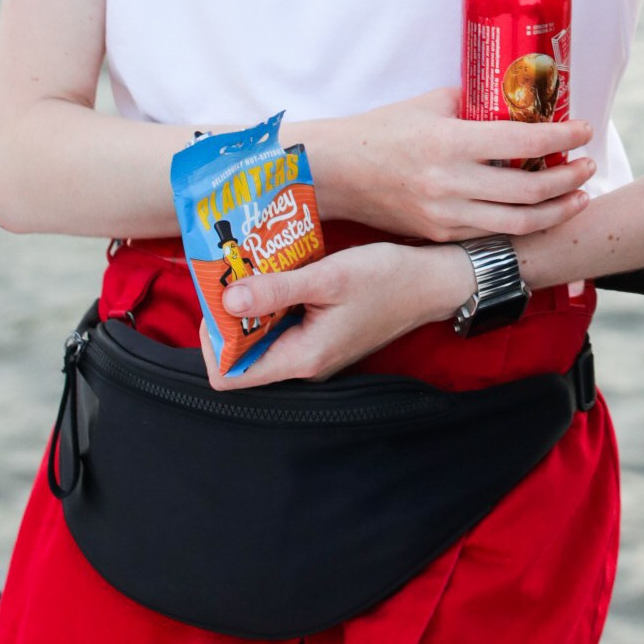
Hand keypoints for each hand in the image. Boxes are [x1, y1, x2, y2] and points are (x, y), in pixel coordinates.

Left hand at [208, 238, 472, 387]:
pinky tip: (277, 272)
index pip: (229, 375)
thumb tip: (227, 300)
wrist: (430, 283)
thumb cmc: (386, 279)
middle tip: (231, 274)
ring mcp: (311, 353)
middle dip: (229, 316)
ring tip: (252, 268)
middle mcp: (303, 365)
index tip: (219, 300)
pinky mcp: (319, 337)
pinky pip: (279, 327)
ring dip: (250, 306)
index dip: (213, 341)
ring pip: (259, 338)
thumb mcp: (329, 277)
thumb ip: (277, 290)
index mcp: (302, 359)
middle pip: (240, 355)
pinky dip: (271, 302)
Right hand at [299, 87, 596, 242]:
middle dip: (569, 180)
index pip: (522, 141)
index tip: (584, 129)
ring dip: (556, 211)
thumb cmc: (381, 131)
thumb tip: (511, 100)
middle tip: (588, 166)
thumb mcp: (430, 104)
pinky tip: (540, 213)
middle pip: (529, 191)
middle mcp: (452, 184)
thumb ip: (473, 103)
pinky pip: (492, 234)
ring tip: (578, 197)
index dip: (562, 137)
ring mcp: (446, 215)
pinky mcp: (440, 235)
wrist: (336, 173)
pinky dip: (523, 224)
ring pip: (518, 222)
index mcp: (450, 142)